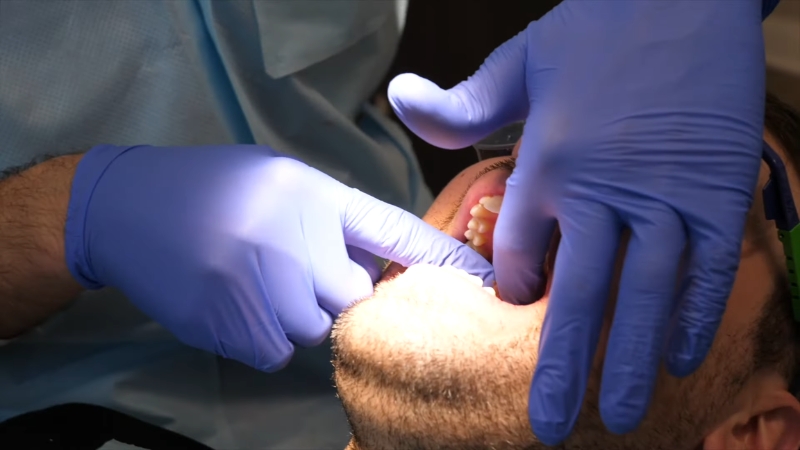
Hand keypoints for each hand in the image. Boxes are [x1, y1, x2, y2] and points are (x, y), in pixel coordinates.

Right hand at [65, 144, 492, 370]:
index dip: (445, 261)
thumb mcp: (280, 183)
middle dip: (335, 296)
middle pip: (355, 300)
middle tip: (297, 272)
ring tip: (254, 283)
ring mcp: (258, 284)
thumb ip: (332, 221)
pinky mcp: (227, 324)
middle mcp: (292, 238)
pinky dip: (260, 337)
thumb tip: (380, 267)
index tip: (488, 283)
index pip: (396, 232)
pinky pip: (273, 353)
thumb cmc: (212, 188)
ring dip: (293, 317)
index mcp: (312, 194)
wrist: (125, 207)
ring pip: (312, 332)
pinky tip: (232, 303)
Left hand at [388, 1, 764, 442]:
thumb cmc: (595, 28)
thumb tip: (398, 99)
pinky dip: (695, 314)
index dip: (514, 290)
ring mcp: (664, 196)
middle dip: (563, 368)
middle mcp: (601, 191)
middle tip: (550, 428)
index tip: (514, 310)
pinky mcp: (718, 192)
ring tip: (619, 416)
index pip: (520, 254)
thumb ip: (462, 105)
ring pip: (644, 295)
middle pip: (578, 297)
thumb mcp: (518, 63)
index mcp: (546, 165)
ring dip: (630, 361)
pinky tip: (680, 357)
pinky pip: (707, 268)